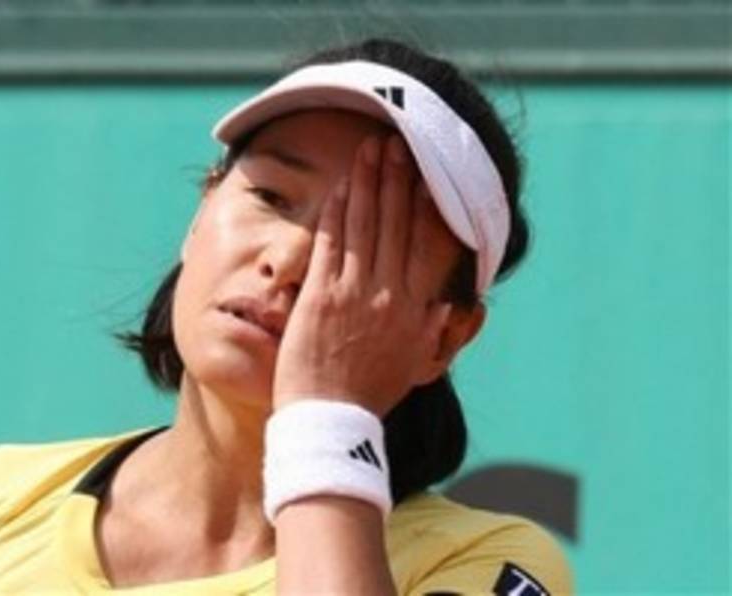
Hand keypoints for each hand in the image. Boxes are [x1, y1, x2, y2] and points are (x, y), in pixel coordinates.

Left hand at [272, 134, 452, 417]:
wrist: (331, 418)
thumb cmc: (371, 393)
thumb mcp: (415, 365)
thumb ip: (434, 331)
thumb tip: (452, 306)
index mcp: (414, 307)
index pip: (422, 243)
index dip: (422, 204)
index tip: (425, 176)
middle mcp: (389, 292)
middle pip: (395, 223)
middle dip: (396, 179)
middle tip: (396, 143)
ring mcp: (355, 291)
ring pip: (365, 225)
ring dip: (368, 183)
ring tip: (370, 149)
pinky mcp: (321, 295)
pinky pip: (332, 243)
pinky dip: (338, 211)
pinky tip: (341, 186)